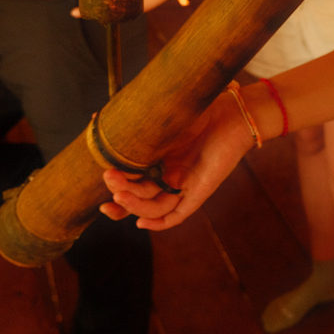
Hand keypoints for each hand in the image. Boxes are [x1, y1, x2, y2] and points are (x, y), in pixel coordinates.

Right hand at [99, 90, 255, 229]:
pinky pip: (176, 216)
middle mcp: (169, 175)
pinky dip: (158, 223)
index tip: (98, 171)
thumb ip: (140, 123)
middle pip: (138, 196)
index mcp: (159, 160)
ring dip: (133, 205)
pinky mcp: (199, 193)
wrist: (236, 112)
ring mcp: (183, 185)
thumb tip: (98, 116)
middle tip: (108, 177)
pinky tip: (141, 224)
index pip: (131, 181)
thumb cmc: (204, 110)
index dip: (114, 185)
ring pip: (152, 208)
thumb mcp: (165, 118)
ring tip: (119, 192)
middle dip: (120, 192)